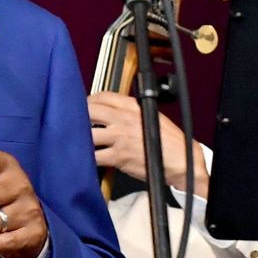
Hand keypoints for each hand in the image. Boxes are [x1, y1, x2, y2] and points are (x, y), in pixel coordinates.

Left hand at [88, 92, 209, 199]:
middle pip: (89, 111)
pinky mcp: (118, 156)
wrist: (181, 161)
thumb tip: (111, 111)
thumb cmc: (169, 141)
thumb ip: (130, 111)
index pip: (102, 96)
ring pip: (87, 134)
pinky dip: (87, 158)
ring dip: (80, 138)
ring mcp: (120, 137)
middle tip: (76, 124)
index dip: (89, 101)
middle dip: (78, 117)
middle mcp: (124, 118)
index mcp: (132, 106)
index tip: (84, 107)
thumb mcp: (151, 116)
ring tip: (79, 142)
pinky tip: (86, 158)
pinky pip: (94, 156)